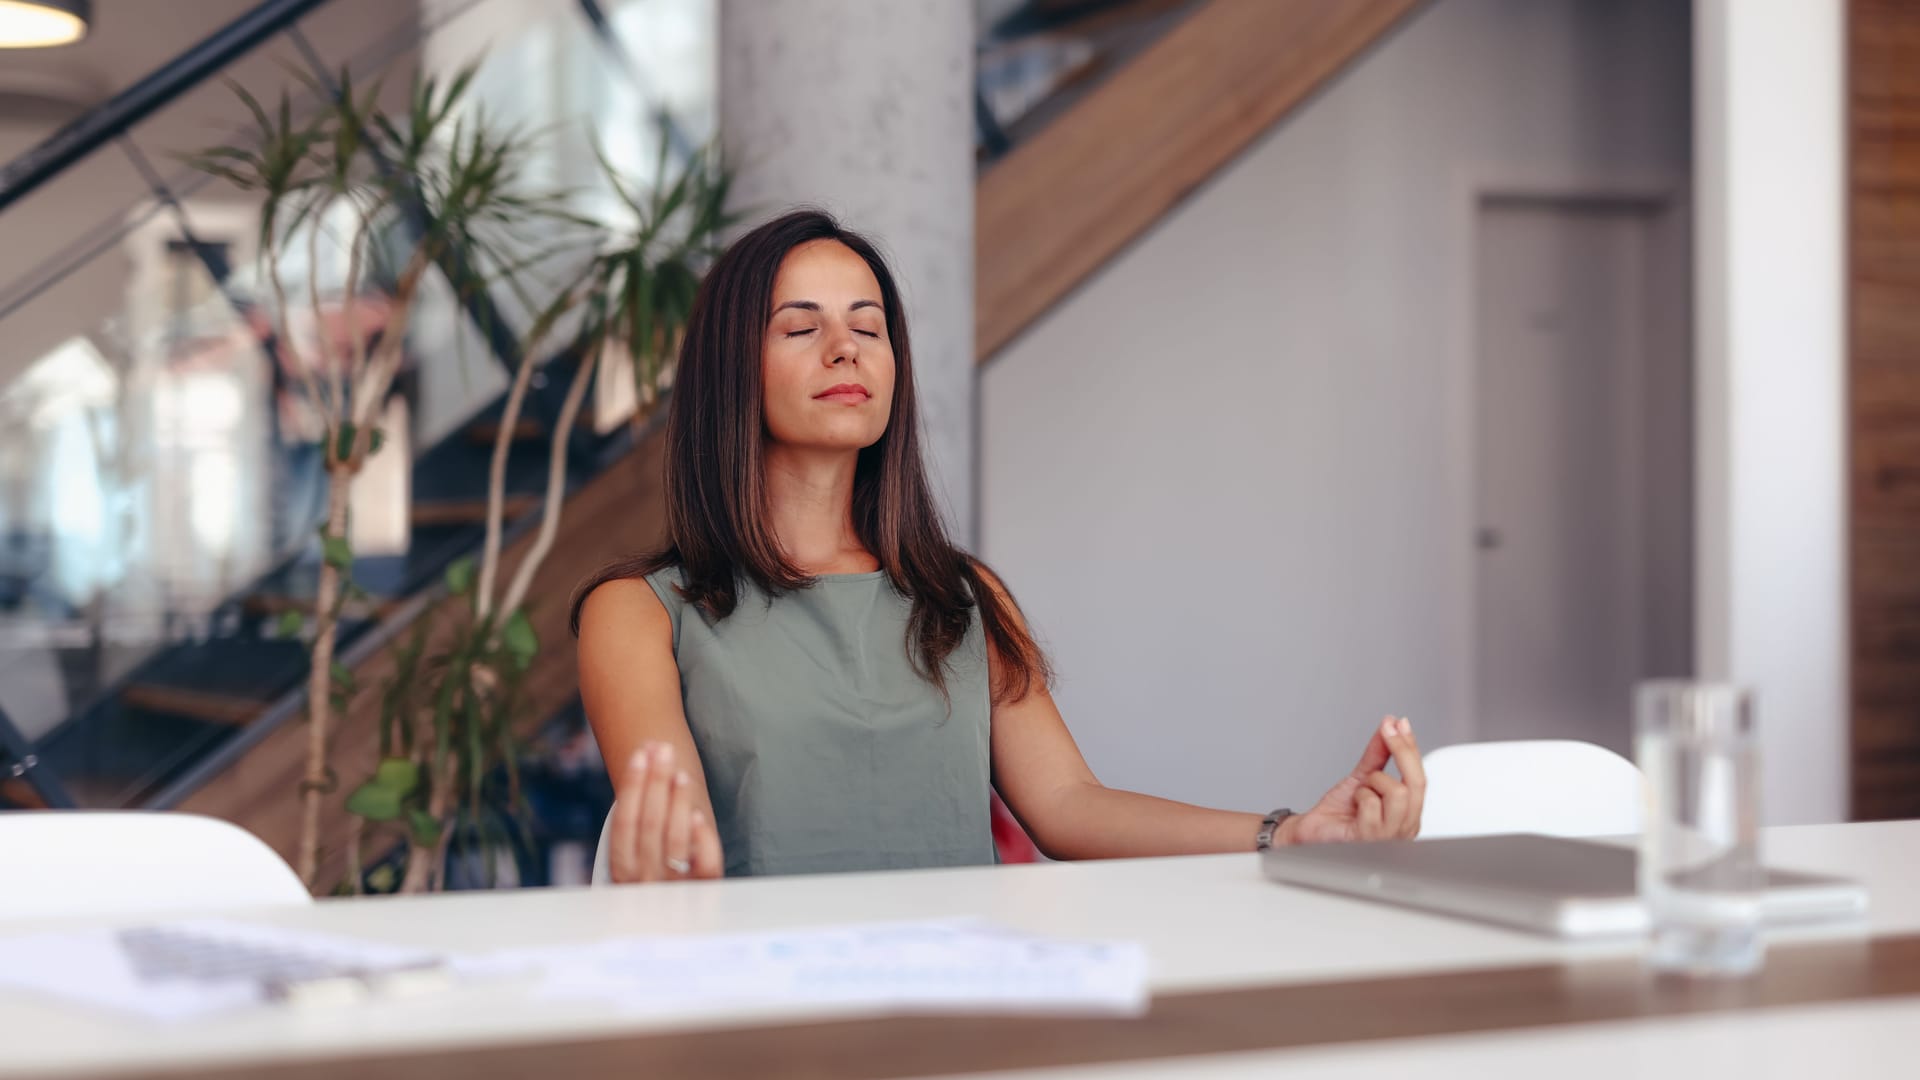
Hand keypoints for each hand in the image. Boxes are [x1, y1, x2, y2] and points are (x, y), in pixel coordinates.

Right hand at [607, 741, 723, 882]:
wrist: (674, 931)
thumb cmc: (654, 880)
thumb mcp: (636, 862)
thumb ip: (638, 824)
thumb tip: (648, 756)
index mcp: (621, 871)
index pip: (624, 822)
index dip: (633, 785)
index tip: (641, 753)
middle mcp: (643, 882)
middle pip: (649, 825)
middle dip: (656, 782)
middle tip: (664, 750)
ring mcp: (673, 890)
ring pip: (675, 841)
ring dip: (678, 803)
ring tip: (681, 774)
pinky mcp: (704, 892)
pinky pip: (704, 866)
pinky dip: (701, 839)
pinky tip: (699, 814)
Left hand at [1287, 716, 1425, 843]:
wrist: (1311, 830)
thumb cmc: (1338, 813)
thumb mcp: (1362, 777)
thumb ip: (1379, 754)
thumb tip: (1391, 726)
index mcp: (1408, 814)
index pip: (1420, 777)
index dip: (1411, 747)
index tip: (1400, 723)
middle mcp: (1405, 828)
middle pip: (1417, 783)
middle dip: (1401, 750)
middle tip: (1386, 731)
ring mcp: (1389, 837)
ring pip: (1399, 793)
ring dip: (1374, 782)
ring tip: (1362, 790)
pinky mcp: (1370, 840)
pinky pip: (1373, 805)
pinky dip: (1360, 796)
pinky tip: (1354, 805)